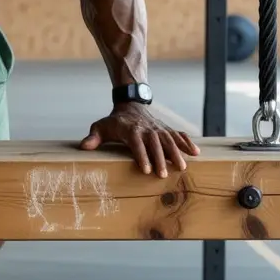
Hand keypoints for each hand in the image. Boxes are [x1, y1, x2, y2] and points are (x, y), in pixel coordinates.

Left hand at [79, 103, 199, 177]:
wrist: (130, 104)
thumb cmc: (114, 121)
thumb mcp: (101, 127)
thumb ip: (93, 137)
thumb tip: (83, 146)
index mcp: (130, 130)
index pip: (137, 143)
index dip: (141, 156)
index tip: (145, 169)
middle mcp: (146, 128)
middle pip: (155, 143)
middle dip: (160, 159)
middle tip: (164, 175)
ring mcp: (158, 128)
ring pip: (169, 140)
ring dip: (176, 153)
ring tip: (183, 167)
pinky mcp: (166, 129)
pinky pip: (178, 135)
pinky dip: (187, 142)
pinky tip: (196, 153)